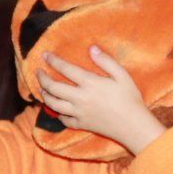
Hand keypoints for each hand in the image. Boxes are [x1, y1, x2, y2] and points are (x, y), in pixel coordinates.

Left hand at [36, 47, 167, 153]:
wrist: (133, 126)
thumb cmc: (130, 98)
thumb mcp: (122, 75)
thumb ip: (106, 61)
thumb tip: (91, 48)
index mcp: (90, 83)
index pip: (65, 69)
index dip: (53, 61)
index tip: (44, 55)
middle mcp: (80, 98)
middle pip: (53, 88)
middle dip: (42, 79)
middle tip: (38, 72)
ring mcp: (79, 113)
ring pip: (53, 105)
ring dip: (45, 96)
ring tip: (43, 90)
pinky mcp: (81, 125)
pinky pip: (64, 119)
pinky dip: (58, 114)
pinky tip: (57, 110)